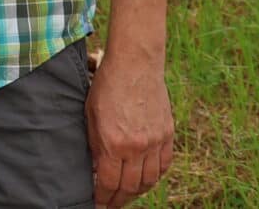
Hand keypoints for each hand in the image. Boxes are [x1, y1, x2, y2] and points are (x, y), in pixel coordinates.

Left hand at [85, 46, 172, 207]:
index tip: (97, 204)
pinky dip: (155, 176)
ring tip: (127, 194)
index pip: (108, 183)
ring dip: (137, 192)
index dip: (102, 198)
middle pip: (130, 187)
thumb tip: (96, 170)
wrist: (135, 63)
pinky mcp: (167, 134)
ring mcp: (155, 142)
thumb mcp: (91, 116)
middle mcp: (137, 147)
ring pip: (149, 181)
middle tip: (111, 203)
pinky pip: (164, 165)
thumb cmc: (107, 86)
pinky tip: (146, 178)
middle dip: (119, 199)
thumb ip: (95, 145)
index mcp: (114, 143)